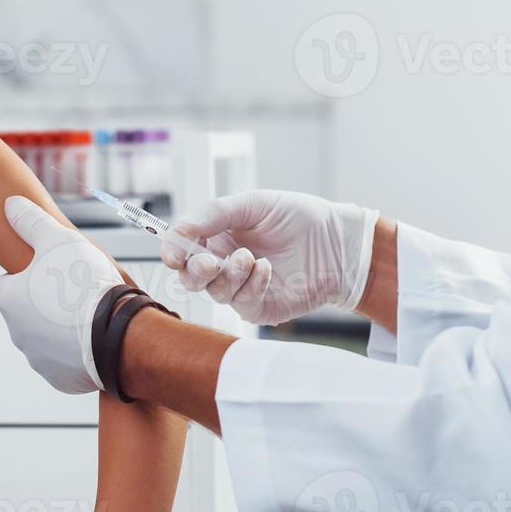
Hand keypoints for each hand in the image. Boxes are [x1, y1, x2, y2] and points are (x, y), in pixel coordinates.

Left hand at [0, 196, 125, 393]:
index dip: (25, 275)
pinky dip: (75, 352)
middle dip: (42, 303)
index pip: (5, 285)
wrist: (117, 333)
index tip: (47, 271)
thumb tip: (9, 205)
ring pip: (44, 339)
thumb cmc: (83, 282)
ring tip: (87, 313)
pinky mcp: (61, 379)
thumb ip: (30, 221)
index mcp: (9, 300)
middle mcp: (17, 334)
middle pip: (25, 313)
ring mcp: (39, 360)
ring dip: (59, 329)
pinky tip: (94, 337)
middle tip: (72, 290)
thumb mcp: (56, 239)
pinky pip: (64, 362)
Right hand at [163, 190, 379, 324]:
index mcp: (217, 237)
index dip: (172, 251)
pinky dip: (251, 284)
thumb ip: (213, 214)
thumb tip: (178, 231)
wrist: (337, 241)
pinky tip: (267, 268)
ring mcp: (242, 288)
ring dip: (228, 275)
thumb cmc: (298, 217)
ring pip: (215, 292)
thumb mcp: (252, 204)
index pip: (182, 248)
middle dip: (193, 271)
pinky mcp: (261, 307)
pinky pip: (242, 303)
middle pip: (189, 278)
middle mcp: (224, 264)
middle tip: (208, 261)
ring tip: (250, 257)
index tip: (172, 253)